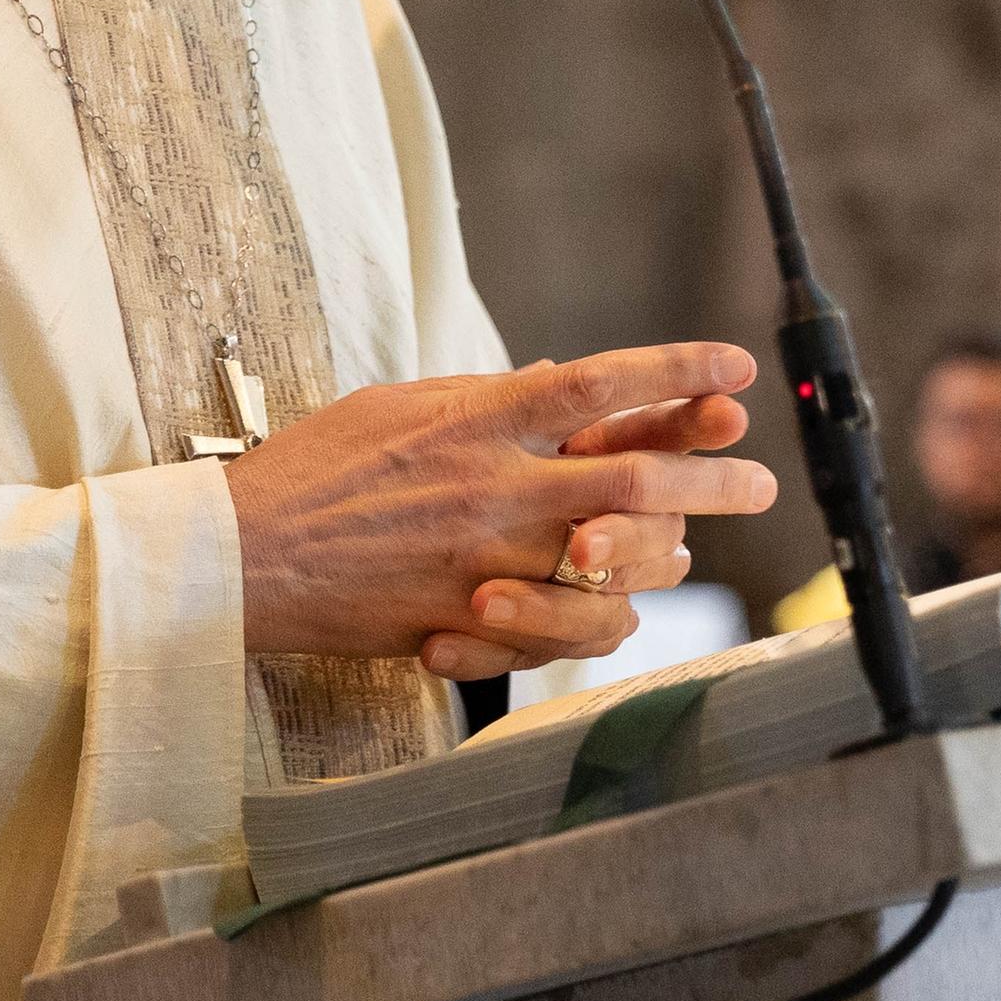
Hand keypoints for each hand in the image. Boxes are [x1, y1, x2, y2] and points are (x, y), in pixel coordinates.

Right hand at [222, 342, 775, 679]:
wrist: (239, 558)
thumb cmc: (311, 470)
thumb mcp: (397, 406)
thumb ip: (483, 397)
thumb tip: (553, 378)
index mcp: (475, 419)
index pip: (597, 384)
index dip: (675, 375)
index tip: (735, 371)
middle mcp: (490, 486)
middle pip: (632, 477)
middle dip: (711, 477)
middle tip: (761, 480)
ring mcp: (482, 561)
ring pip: (613, 562)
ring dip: (668, 553)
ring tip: (691, 547)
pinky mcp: (464, 622)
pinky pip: (563, 629)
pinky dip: (601, 617)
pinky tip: (617, 603)